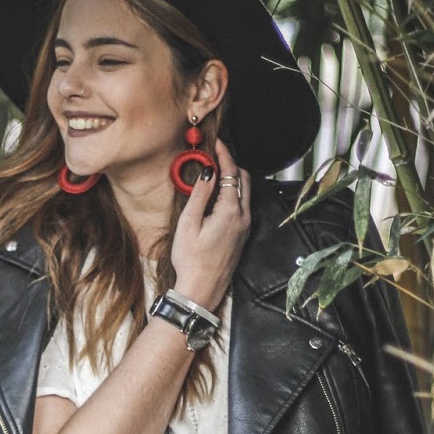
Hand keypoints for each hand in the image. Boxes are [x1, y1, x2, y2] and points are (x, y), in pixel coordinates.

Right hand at [169, 140, 250, 310]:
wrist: (201, 290)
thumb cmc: (191, 261)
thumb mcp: (188, 224)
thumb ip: (199, 195)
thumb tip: (208, 172)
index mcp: (230, 212)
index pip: (231, 173)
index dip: (224, 154)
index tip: (216, 143)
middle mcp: (243, 218)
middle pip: (244, 179)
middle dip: (231, 164)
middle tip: (215, 155)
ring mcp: (245, 227)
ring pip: (245, 192)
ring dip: (233, 179)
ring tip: (214, 173)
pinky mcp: (242, 235)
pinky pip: (243, 206)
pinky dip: (234, 193)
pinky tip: (218, 195)